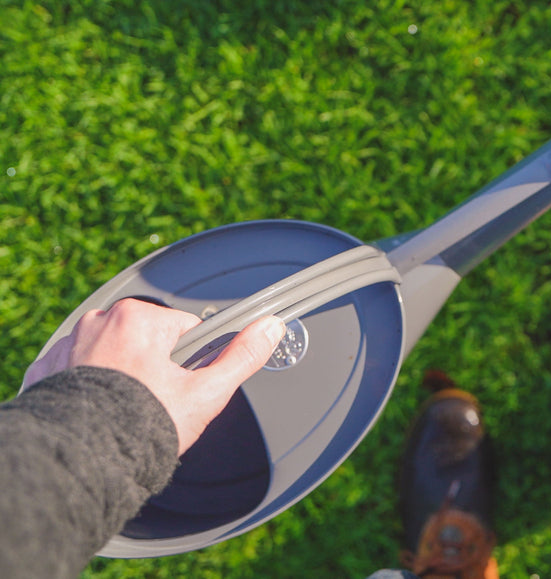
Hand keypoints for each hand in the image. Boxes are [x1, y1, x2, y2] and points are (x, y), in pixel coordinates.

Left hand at [23, 299, 284, 454]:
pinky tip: (101, 411)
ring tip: (127, 410)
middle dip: (155, 367)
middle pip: (147, 340)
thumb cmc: (142, 427)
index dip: (191, 363)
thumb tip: (271, 328)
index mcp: (139, 319)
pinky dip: (92, 386)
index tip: (183, 386)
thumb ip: (242, 357)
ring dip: (122, 374)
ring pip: (114, 353)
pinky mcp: (48, 369)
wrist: (83, 462)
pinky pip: (80, 369)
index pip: (184, 329)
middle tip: (156, 402)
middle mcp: (99, 322)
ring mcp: (69, 345)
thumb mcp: (206, 393)